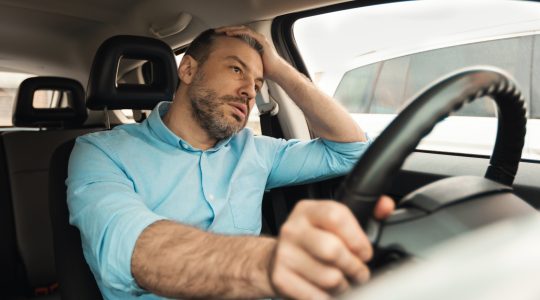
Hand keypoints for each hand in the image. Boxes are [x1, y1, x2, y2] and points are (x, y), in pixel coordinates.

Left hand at [215, 25, 285, 80]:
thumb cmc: (265, 70)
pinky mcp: (261, 40)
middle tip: (216, 31)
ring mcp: (258, 38)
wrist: (276, 71)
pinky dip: (238, 32)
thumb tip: (232, 72)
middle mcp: (255, 38)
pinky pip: (247, 32)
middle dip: (227, 29)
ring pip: (242, 29)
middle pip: (239, 30)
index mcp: (252, 43)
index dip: (228, 34)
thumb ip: (242, 65)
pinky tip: (229, 33)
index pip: (238, 35)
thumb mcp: (250, 66)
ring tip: (221, 30)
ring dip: (230, 28)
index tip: (218, 36)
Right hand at [269, 196, 393, 298]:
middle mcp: (292, 229)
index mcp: (307, 210)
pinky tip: (327, 291)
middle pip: (333, 250)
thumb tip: (386, 206)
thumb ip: (365, 213)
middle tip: (359, 272)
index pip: (336, 216)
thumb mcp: (332, 223)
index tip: (364, 252)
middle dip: (354, 267)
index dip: (358, 238)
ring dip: (343, 285)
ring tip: (342, 282)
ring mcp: (284, 254)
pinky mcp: (280, 278)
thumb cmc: (311, 241)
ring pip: (329, 277)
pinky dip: (327, 298)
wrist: (274, 261)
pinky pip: (316, 296)